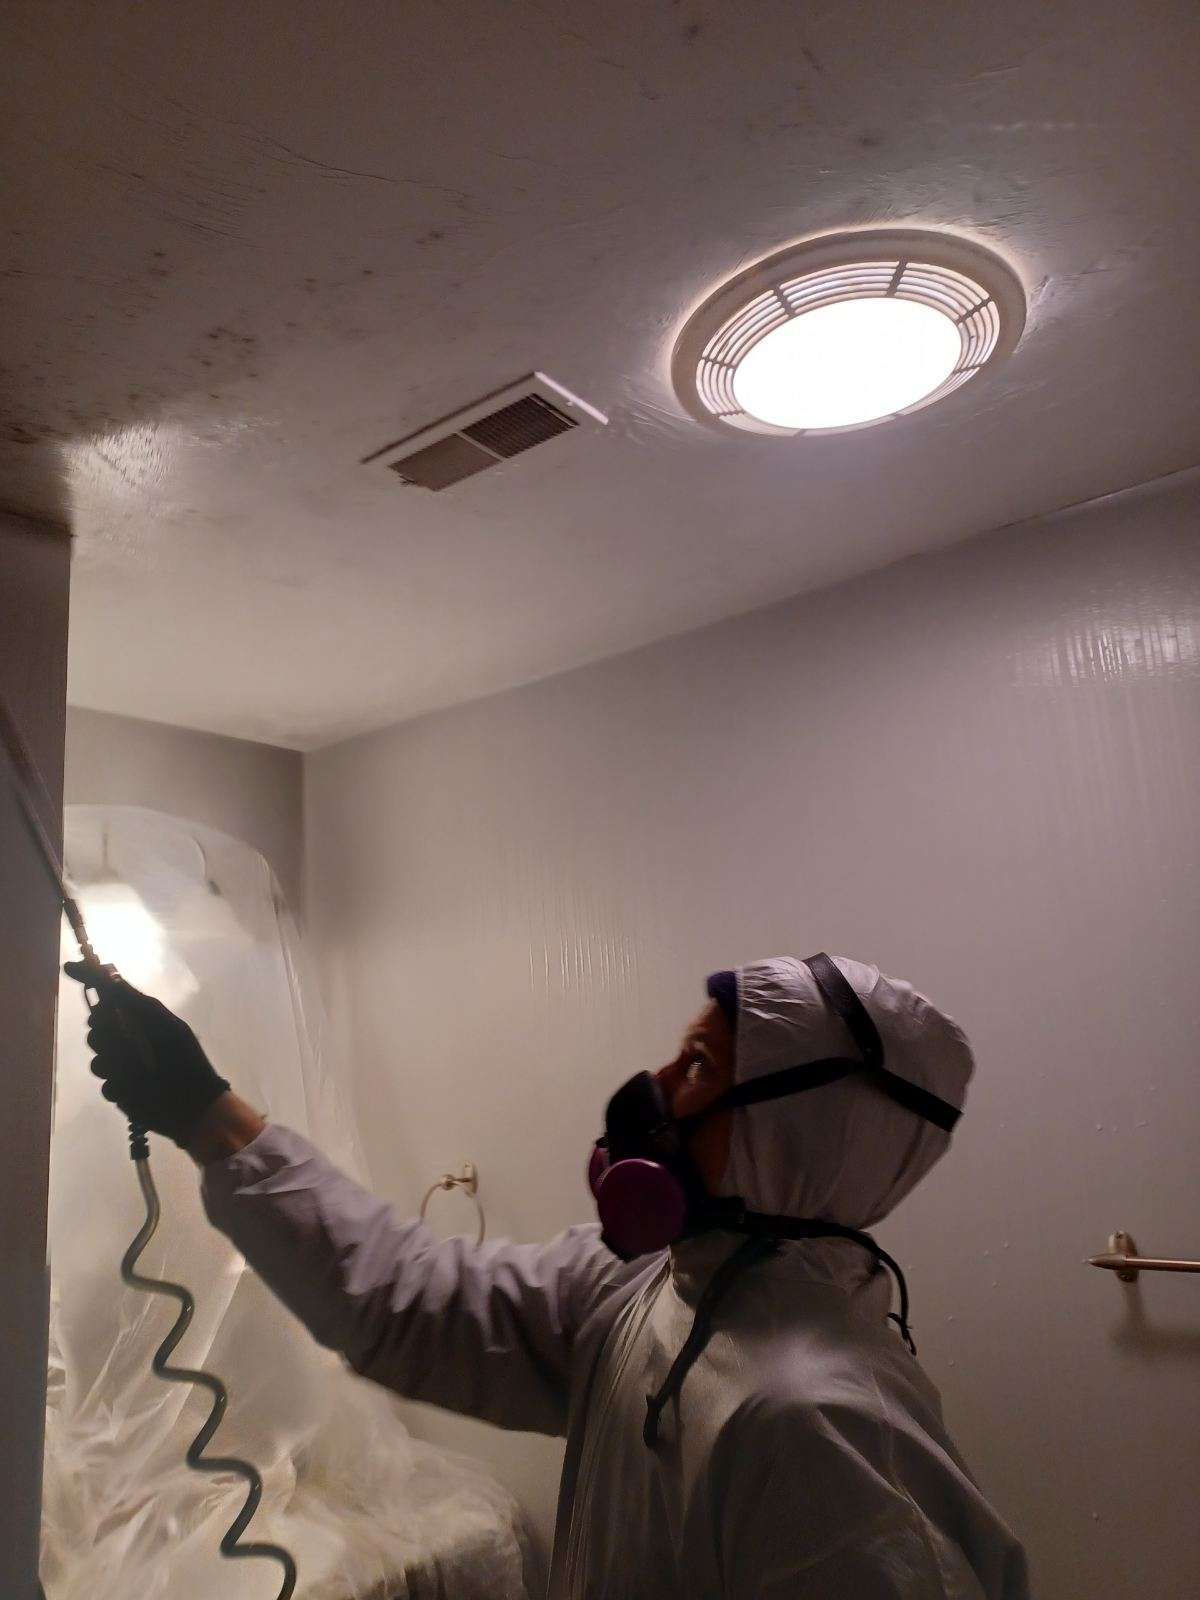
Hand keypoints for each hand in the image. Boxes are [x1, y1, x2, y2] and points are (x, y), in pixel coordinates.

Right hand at [63, 962, 229, 1146]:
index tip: (70, 968)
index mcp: (142, 1019)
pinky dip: (119, 1086)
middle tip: (122, 1038)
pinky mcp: (120, 1091)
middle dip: (104, 1031)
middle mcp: (129, 1039)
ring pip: (98, 1058)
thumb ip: (133, 1000)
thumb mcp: (162, 1023)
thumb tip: (107, 972)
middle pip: (97, 1027)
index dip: (90, 980)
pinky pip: (106, 1085)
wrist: (195, 1104)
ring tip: (136, 1069)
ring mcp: (123, 1066)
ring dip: (114, 1062)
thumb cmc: (184, 1058)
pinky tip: (135, 1089)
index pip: (110, 996)